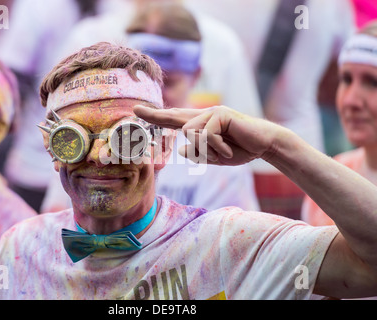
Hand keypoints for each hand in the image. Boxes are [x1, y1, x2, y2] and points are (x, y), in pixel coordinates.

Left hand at [134, 105, 286, 165]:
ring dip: (206, 151)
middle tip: (135, 110)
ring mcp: (212, 113)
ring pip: (190, 134)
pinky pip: (206, 136)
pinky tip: (230, 151)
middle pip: (174, 117)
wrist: (264, 145)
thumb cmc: (239, 149)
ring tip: (223, 153)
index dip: (156, 116)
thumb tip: (180, 149)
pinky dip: (217, 149)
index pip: (174, 120)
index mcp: (200, 124)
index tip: (137, 111)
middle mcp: (203, 115)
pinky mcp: (221, 114)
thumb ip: (198, 154)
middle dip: (154, 115)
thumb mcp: (215, 157)